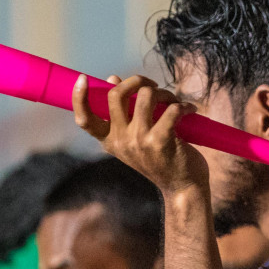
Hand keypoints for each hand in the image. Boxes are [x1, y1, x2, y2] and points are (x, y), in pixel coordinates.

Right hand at [72, 74, 210, 197]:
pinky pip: (171, 109)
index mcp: (110, 140)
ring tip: (174, 102)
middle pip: (116, 95)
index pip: (84, 120)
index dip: (79, 98)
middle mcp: (121, 140)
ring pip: (146, 96)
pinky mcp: (160, 141)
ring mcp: (139, 141)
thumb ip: (124, 113)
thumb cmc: (161, 160)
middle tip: (153, 86)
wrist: (182, 188)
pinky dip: (184, 105)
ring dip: (165, 93)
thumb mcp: (136, 139)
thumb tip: (112, 80)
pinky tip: (190, 110)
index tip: (83, 79)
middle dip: (137, 81)